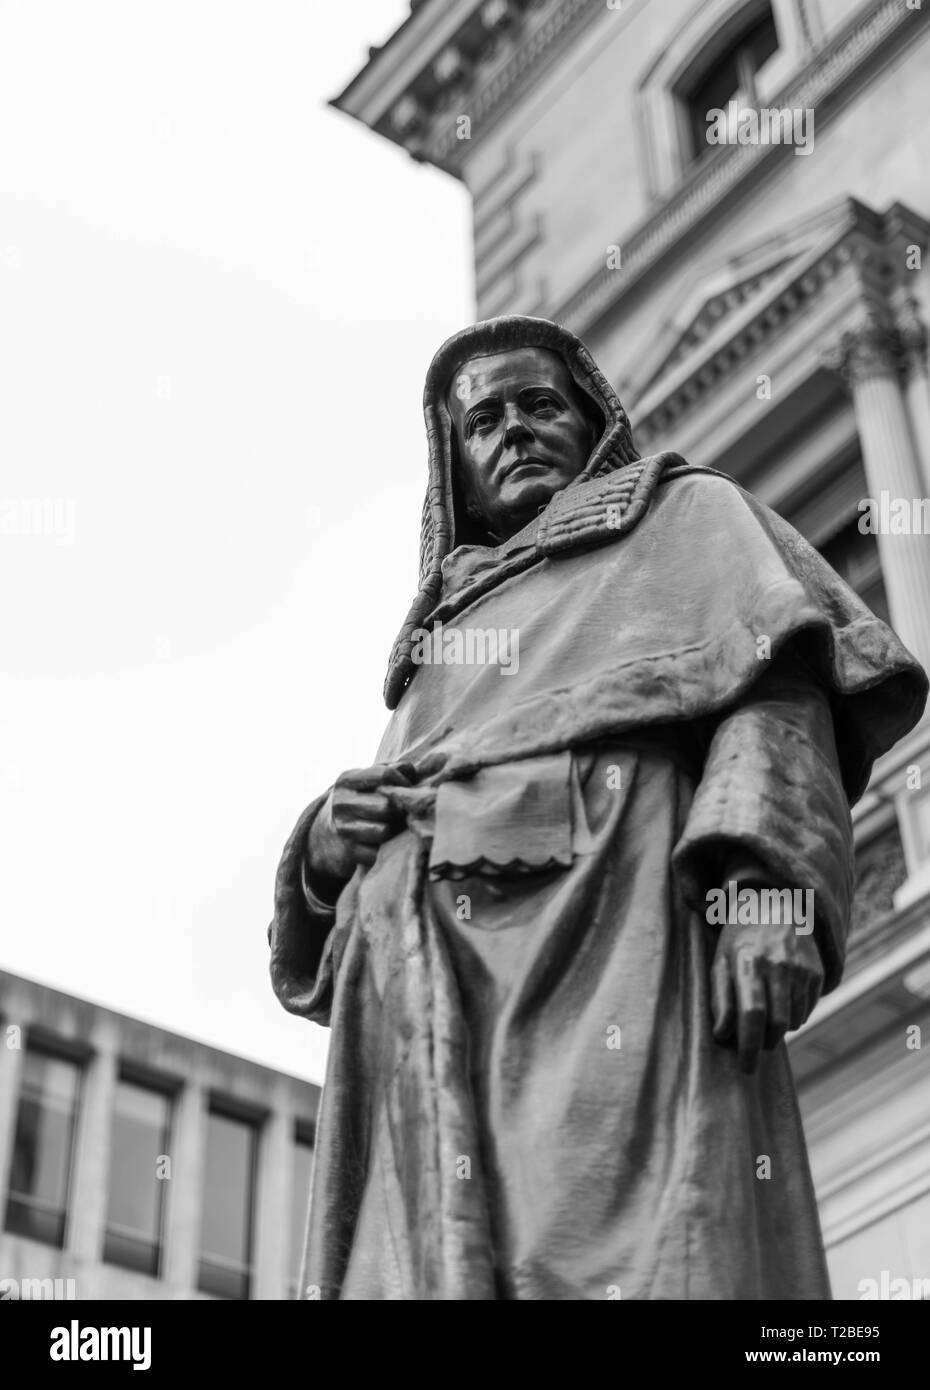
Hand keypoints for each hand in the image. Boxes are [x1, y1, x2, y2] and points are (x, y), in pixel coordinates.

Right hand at [308, 762, 414, 877]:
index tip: (406, 789)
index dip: (403, 782)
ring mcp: (343, 828)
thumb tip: (413, 772)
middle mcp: (341, 803)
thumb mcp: (365, 781)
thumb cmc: (356, 802)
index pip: (385, 774)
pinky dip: (387, 850)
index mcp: (347, 780)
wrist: (322, 836)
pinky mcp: (348, 852)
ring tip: (396, 827)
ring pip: (385, 830)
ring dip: (396, 831)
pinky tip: (386, 844)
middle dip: (400, 810)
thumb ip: (390, 770)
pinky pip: (380, 852)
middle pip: (387, 806)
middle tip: (403, 812)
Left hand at [711, 915, 822, 1073]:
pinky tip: (780, 999)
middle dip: (765, 1042)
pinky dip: (792, 1016)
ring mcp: (802, 969)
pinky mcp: (817, 973)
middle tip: (754, 1044)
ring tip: (764, 1014)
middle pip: (776, 1023)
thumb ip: (720, 998)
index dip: (749, 1045)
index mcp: (748, 962)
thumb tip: (722, 1036)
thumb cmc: (739, 939)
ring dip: (778, 1029)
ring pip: (793, 1021)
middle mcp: (778, 965)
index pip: (751, 1013)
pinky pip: (806, 1010)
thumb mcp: (720, 961)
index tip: (746, 1067)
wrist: (776, 905)